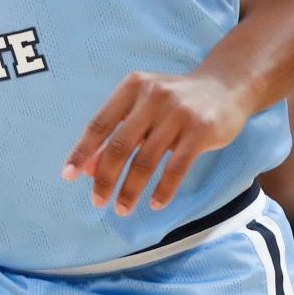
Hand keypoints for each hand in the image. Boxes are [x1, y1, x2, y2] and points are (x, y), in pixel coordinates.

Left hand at [61, 69, 251, 214]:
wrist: (224, 86)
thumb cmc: (174, 101)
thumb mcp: (143, 107)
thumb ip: (116, 132)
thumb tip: (88, 168)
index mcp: (132, 87)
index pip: (100, 123)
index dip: (83, 151)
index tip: (69, 175)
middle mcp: (152, 96)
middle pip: (120, 144)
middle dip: (105, 177)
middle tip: (98, 201)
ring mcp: (178, 113)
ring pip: (146, 160)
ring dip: (131, 189)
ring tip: (122, 208)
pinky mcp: (201, 130)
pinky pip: (176, 167)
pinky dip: (163, 189)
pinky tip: (155, 203)